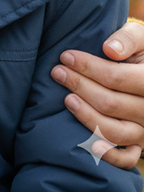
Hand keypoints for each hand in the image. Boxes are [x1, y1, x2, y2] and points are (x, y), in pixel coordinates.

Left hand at [51, 21, 143, 168]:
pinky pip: (126, 158)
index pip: (116, 78)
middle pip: (110, 103)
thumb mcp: (139, 36)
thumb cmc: (139, 51)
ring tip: (67, 99)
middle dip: (79, 86)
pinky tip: (89, 144)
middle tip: (57, 72)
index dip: (88, 67)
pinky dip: (109, 155)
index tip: (66, 56)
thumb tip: (108, 49)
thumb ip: (127, 39)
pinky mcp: (139, 144)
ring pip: (114, 131)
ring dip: (86, 116)